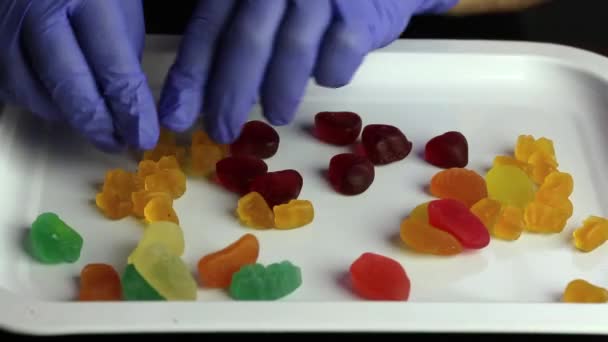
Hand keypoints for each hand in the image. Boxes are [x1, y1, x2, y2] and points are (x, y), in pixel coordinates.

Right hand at [0, 0, 157, 151]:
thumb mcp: (119, 2)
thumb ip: (123, 50)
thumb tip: (128, 102)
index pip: (113, 69)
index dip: (131, 111)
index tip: (144, 136)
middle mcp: (38, 11)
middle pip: (69, 87)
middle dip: (98, 125)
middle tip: (118, 143)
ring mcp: (4, 23)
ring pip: (33, 92)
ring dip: (67, 118)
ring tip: (94, 124)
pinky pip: (8, 84)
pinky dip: (36, 101)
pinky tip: (58, 103)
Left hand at [158, 0, 457, 142]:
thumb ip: (236, 19)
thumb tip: (205, 81)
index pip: (209, 28)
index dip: (192, 76)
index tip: (177, 116)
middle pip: (247, 42)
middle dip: (229, 95)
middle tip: (221, 131)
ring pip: (292, 52)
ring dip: (279, 93)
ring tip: (275, 115)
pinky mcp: (361, 16)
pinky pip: (337, 58)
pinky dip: (326, 76)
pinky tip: (320, 77)